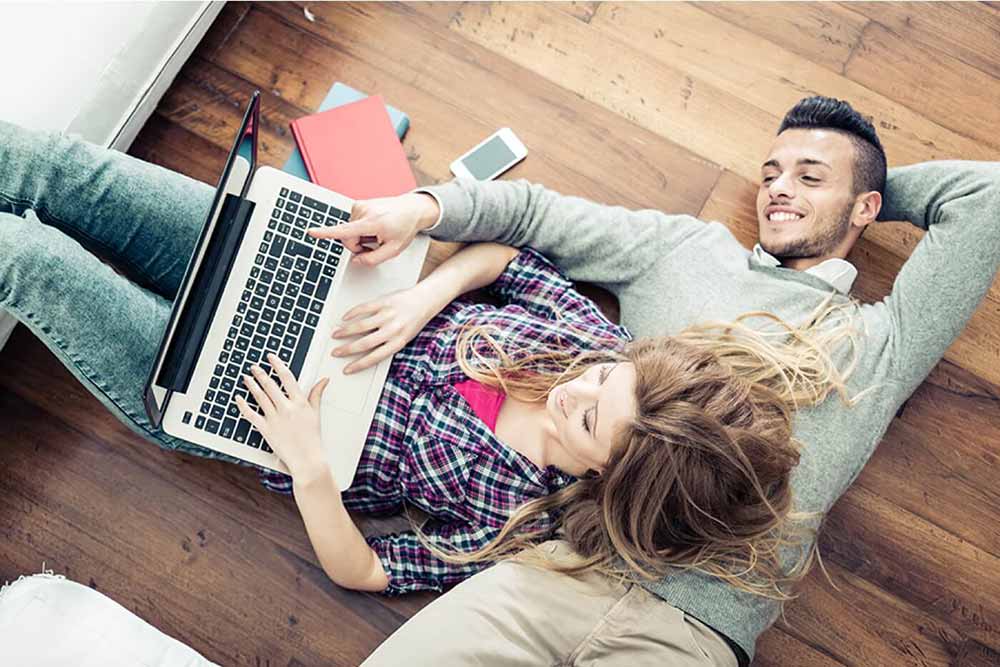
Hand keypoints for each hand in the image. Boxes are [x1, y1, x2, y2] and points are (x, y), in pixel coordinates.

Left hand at [235, 353, 330, 479]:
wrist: (307, 459)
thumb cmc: (312, 438)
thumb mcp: (316, 413)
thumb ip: (317, 394)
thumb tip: (324, 380)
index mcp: (299, 402)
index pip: (287, 377)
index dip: (278, 365)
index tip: (271, 357)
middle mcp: (286, 408)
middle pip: (271, 385)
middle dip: (261, 373)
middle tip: (254, 366)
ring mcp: (275, 418)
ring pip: (259, 397)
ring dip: (251, 385)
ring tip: (246, 377)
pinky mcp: (266, 429)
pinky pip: (251, 414)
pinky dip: (243, 405)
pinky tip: (238, 398)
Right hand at [307, 192, 438, 266]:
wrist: (412, 209)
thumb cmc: (405, 228)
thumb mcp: (393, 250)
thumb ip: (373, 259)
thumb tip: (355, 260)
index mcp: (373, 222)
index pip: (345, 230)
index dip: (326, 233)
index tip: (311, 232)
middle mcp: (364, 211)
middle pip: (347, 238)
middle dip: (357, 246)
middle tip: (375, 245)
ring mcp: (360, 206)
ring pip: (349, 232)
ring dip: (361, 237)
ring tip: (378, 233)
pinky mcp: (358, 204)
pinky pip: (352, 224)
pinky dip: (361, 229)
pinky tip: (374, 227)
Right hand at [330, 285, 438, 373]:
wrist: (426, 300)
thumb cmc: (414, 320)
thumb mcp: (404, 337)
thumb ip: (387, 344)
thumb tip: (365, 352)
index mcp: (399, 341)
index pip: (375, 357)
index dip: (359, 365)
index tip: (348, 369)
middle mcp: (393, 329)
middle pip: (364, 343)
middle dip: (347, 350)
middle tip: (336, 352)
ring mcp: (388, 314)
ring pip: (361, 326)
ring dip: (345, 331)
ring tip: (336, 335)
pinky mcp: (384, 301)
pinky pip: (364, 308)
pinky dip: (352, 313)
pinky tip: (345, 318)